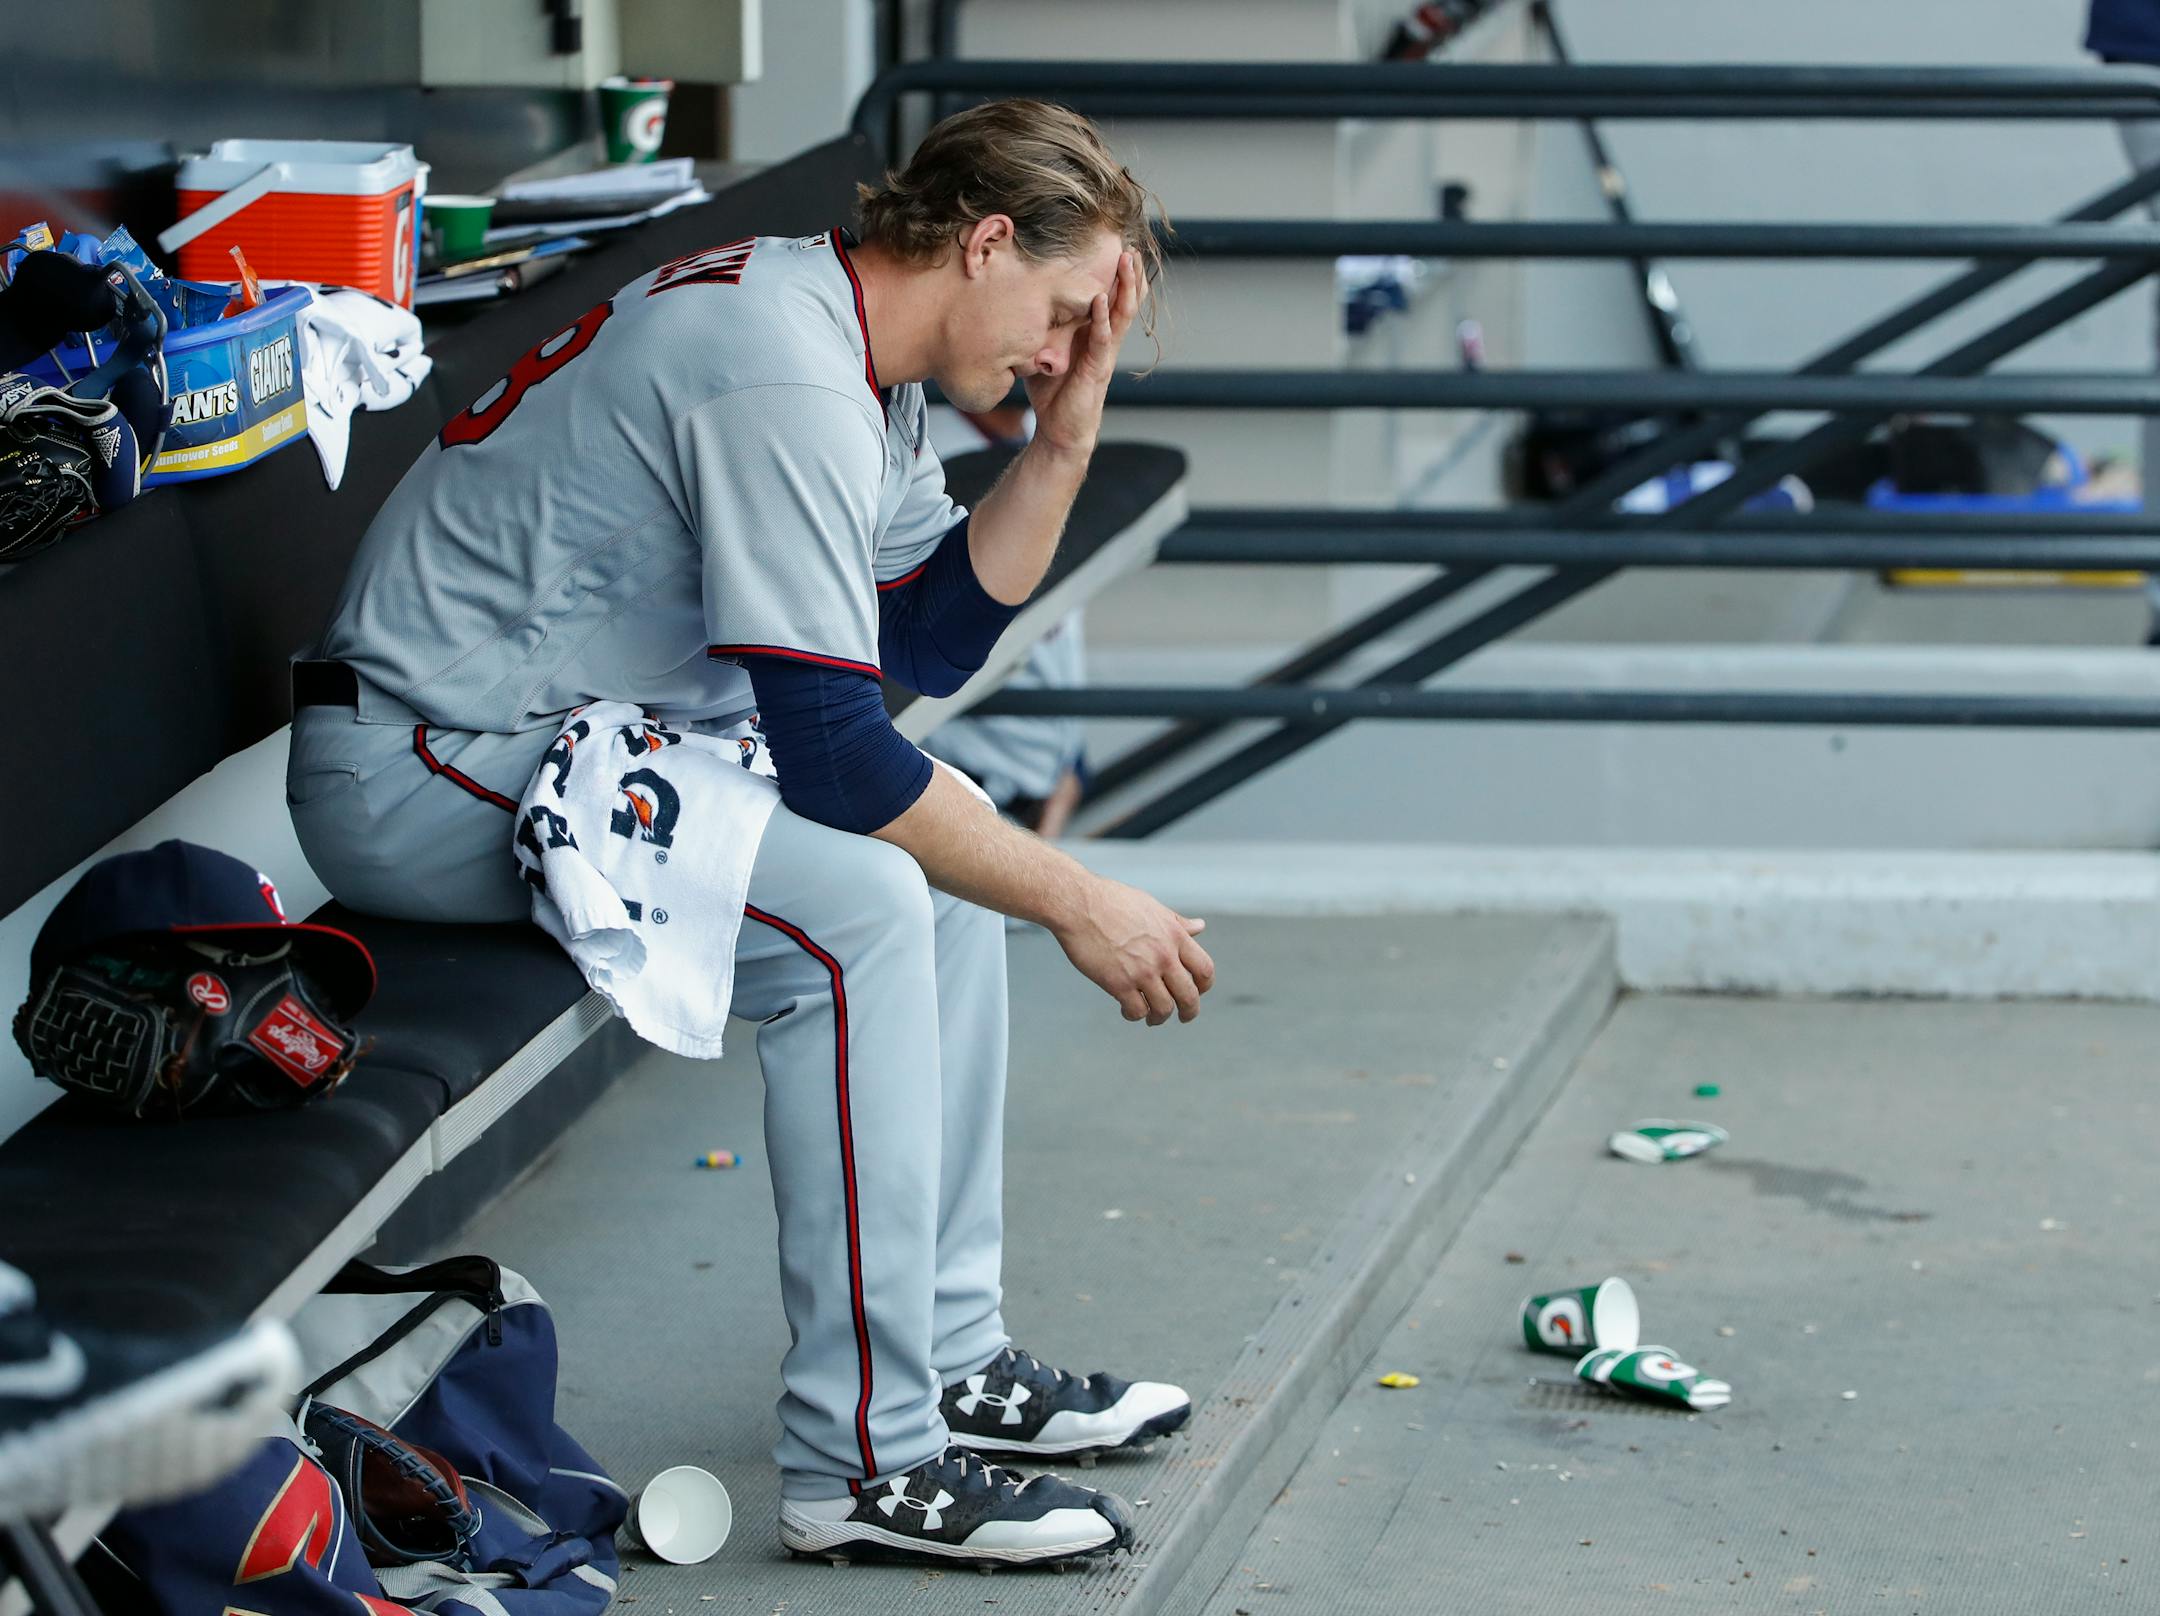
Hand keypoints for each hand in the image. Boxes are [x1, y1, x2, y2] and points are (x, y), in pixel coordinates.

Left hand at [1025, 248, 1139, 457]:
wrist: (1059, 432)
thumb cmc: (1053, 393)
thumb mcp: (1044, 351)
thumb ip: (1041, 328)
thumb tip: (1016, 301)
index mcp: (1094, 336)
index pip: (1111, 300)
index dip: (1117, 277)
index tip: (1119, 248)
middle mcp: (1104, 341)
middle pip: (1123, 301)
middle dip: (1128, 274)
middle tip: (1129, 246)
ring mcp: (1103, 354)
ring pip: (1120, 315)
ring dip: (1124, 287)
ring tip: (1126, 262)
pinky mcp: (1097, 370)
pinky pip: (1102, 338)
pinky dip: (1102, 318)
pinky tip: (1101, 299)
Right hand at [1052, 874, 1214, 1025]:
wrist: (1078, 904)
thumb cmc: (1111, 901)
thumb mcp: (1152, 907)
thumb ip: (1177, 922)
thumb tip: (1200, 926)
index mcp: (1174, 936)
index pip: (1204, 969)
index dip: (1205, 986)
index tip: (1198, 991)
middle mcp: (1163, 956)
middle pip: (1189, 996)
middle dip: (1189, 1012)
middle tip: (1184, 1017)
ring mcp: (1142, 971)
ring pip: (1164, 1009)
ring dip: (1160, 1018)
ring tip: (1152, 1018)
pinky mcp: (1118, 983)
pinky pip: (1136, 1010)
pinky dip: (1135, 1015)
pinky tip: (1128, 1010)